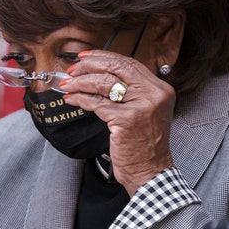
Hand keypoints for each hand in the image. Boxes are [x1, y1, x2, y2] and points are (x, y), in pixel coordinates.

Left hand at [61, 50, 175, 194]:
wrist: (150, 172)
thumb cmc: (144, 145)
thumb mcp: (145, 111)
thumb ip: (131, 91)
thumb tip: (99, 74)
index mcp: (160, 89)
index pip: (129, 63)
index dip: (105, 57)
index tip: (86, 57)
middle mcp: (154, 94)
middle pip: (116, 68)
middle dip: (90, 65)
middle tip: (73, 69)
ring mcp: (141, 107)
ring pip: (103, 83)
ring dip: (80, 82)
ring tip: (68, 84)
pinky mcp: (126, 120)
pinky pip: (97, 103)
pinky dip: (80, 99)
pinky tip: (72, 99)